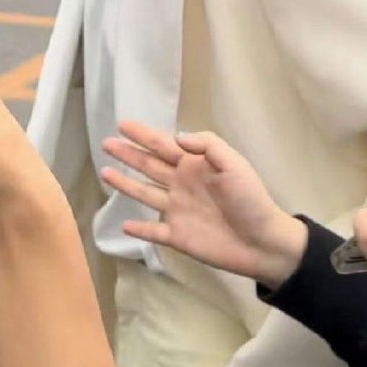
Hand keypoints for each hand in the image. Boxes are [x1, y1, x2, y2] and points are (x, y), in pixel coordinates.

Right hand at [101, 124, 306, 288]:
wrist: (262, 241)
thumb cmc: (250, 200)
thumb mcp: (233, 164)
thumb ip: (206, 146)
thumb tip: (177, 138)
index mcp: (195, 166)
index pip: (164, 146)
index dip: (143, 135)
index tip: (122, 124)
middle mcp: (182, 185)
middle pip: (149, 166)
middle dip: (128, 154)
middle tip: (106, 143)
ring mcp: (178, 211)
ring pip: (145, 194)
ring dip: (125, 184)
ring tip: (104, 172)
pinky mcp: (178, 237)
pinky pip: (153, 232)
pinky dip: (139, 228)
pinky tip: (123, 223)